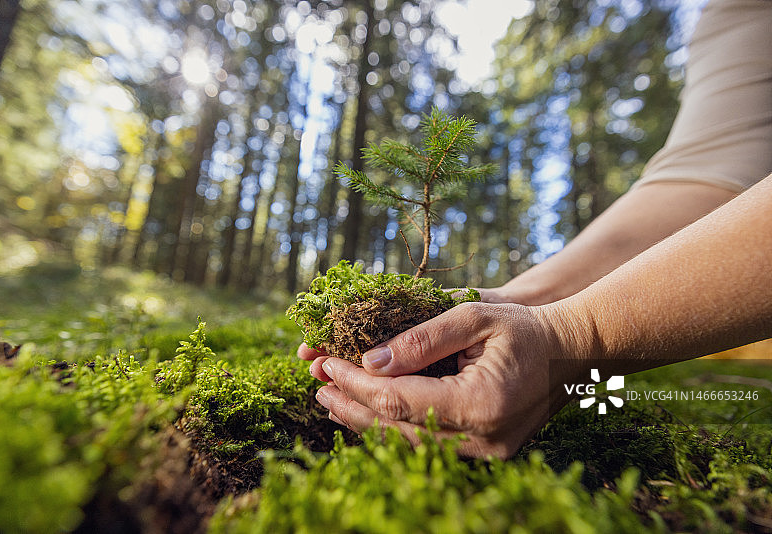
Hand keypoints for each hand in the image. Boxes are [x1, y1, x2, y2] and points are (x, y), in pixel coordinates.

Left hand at [298, 302, 587, 457]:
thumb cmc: (526, 328)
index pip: (398, 399)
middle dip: (352, 405)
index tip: (325, 362)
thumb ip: (422, 339)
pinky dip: (394, 427)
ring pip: (409, 443)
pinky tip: (370, 412)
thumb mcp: (475, 316)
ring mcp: (486, 452)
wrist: (573, 352)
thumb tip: (371, 360)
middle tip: (317, 385)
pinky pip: (427, 444)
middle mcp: (482, 438)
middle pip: (397, 429)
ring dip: (367, 421)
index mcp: (480, 402)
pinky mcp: (487, 452)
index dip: (355, 382)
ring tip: (331, 399)